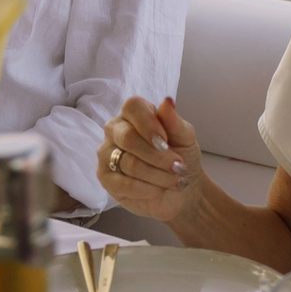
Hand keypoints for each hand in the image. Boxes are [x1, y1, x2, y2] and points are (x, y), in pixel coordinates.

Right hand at [97, 97, 203, 224]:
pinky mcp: (105, 177)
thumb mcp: (185, 137)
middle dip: (158, 156)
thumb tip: (167, 101)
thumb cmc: (181, 155)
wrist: (182, 188)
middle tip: (178, 166)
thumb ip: (173, 121)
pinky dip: (147, 189)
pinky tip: (159, 190)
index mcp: (134, 113)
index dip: (149, 124)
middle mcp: (115, 129)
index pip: (132, 107)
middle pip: (128, 137)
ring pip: (129, 163)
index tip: (165, 142)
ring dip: (158, 175)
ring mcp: (106, 153)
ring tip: (175, 181)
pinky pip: (124, 184)